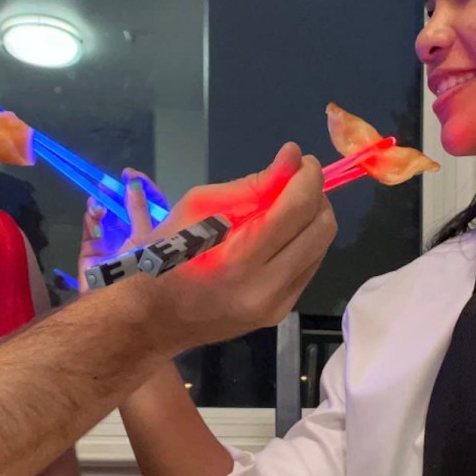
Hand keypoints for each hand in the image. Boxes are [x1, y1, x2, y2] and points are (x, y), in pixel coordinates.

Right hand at [77, 169, 167, 291]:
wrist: (116, 308)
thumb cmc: (142, 273)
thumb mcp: (146, 238)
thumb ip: (139, 210)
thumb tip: (133, 184)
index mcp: (155, 236)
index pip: (152, 206)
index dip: (144, 189)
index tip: (129, 174)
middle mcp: (134, 239)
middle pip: (126, 208)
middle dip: (117, 193)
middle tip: (109, 182)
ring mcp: (112, 244)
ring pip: (106, 215)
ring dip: (102, 204)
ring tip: (101, 201)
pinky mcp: (92, 251)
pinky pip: (91, 227)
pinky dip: (92, 217)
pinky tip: (95, 213)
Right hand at [148, 142, 336, 348]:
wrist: (153, 317)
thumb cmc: (166, 253)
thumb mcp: (197, 207)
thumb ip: (251, 185)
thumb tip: (292, 157)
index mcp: (239, 258)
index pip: (297, 208)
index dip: (308, 176)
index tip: (301, 159)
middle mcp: (266, 286)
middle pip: (321, 228)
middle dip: (315, 195)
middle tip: (294, 180)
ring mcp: (276, 304)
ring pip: (322, 248)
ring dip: (312, 219)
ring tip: (285, 206)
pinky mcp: (280, 313)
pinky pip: (309, 267)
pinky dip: (302, 243)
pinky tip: (280, 235)